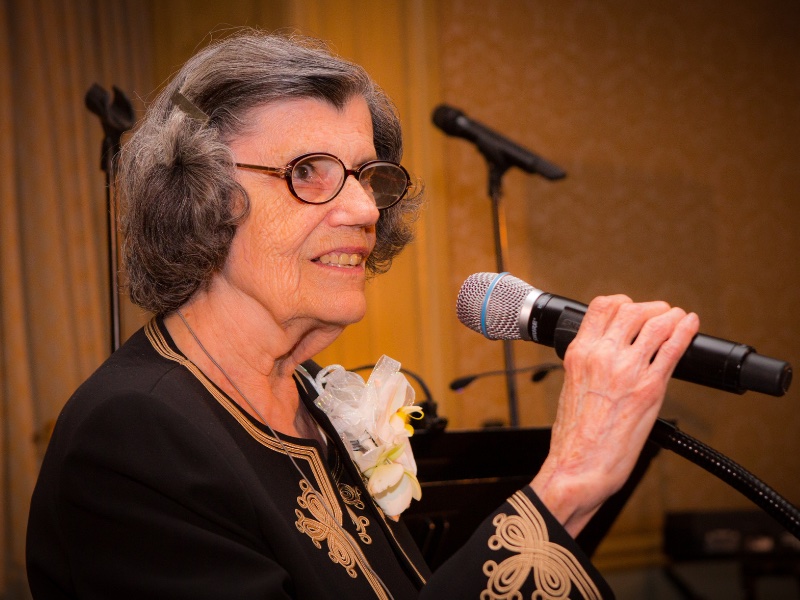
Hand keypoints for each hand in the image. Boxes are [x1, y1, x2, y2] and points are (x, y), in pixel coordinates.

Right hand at [530, 295, 699, 536]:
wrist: (579, 465)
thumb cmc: (573, 437)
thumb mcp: (570, 388)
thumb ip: (587, 366)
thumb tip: (604, 358)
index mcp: (579, 354)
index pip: (601, 307)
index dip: (621, 302)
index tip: (631, 307)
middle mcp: (602, 356)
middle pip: (631, 310)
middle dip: (650, 307)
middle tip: (660, 312)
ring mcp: (627, 370)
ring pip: (656, 325)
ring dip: (671, 317)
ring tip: (678, 319)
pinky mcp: (650, 388)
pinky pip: (673, 349)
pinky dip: (685, 332)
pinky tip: (691, 327)